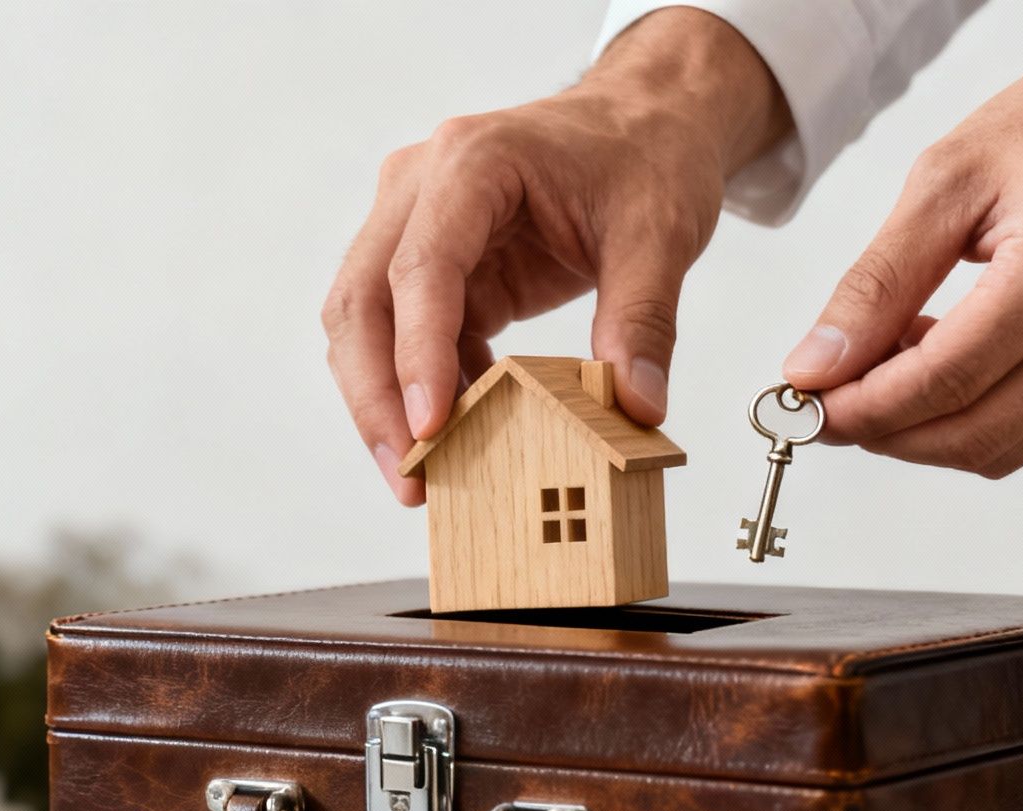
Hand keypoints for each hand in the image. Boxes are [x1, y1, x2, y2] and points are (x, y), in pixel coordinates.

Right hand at [323, 9, 787, 504]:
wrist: (642, 120)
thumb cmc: (643, 153)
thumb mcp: (660, 232)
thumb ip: (644, 319)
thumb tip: (634, 407)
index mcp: (472, 162)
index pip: (421, 267)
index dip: (418, 353)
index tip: (429, 427)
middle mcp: (421, 188)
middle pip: (363, 302)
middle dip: (376, 399)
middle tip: (409, 478)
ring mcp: (414, 225)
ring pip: (365, 324)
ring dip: (384, 403)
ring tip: (423, 476)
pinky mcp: (431, 266)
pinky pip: (406, 337)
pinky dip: (424, 390)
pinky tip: (458, 435)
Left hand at [783, 3, 1022, 477]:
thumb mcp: (949, 178)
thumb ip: (876, 282)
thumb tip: (814, 364)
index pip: (943, 382)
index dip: (862, 409)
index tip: (805, 405)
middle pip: (973, 434)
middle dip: (884, 434)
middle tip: (828, 406)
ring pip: (1006, 447)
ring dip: (926, 433)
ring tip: (882, 376)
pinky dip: (976, 415)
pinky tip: (941, 367)